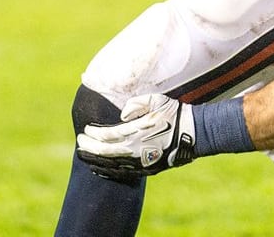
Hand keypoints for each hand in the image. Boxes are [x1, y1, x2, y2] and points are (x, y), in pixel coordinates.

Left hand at [76, 94, 195, 179]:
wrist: (193, 134)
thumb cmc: (174, 114)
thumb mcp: (157, 100)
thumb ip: (136, 103)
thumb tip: (122, 114)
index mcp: (136, 132)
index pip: (106, 134)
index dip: (93, 133)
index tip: (86, 129)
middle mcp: (134, 149)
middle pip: (104, 150)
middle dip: (88, 146)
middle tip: (79, 141)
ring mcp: (139, 162)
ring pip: (109, 163)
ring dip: (94, 159)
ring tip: (83, 155)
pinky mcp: (145, 170)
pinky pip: (120, 172)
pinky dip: (106, 171)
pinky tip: (98, 168)